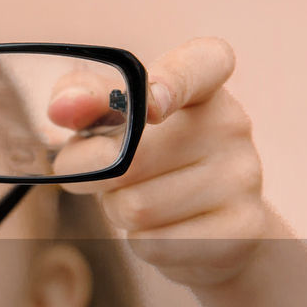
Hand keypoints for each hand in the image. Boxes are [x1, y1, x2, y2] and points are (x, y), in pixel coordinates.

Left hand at [47, 37, 270, 287]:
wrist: (213, 224)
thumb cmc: (151, 159)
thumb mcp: (116, 120)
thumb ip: (84, 101)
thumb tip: (62, 107)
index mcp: (203, 85)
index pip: (202, 64)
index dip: (172, 81)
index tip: (151, 104)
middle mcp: (231, 124)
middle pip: (131, 158)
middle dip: (93, 175)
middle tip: (97, 177)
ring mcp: (243, 177)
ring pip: (137, 207)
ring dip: (117, 210)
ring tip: (138, 199)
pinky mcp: (241, 228)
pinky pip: (155, 243)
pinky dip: (140, 241)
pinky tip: (162, 228)